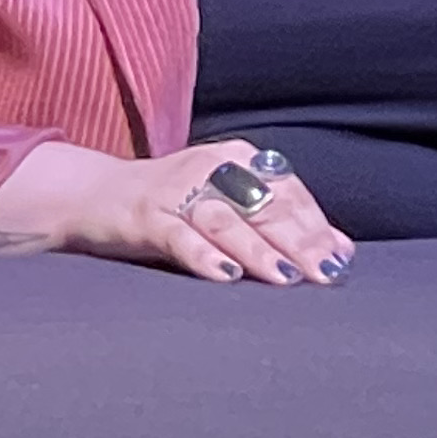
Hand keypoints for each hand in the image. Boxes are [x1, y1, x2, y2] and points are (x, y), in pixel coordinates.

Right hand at [0, 137, 354, 286]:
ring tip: (285, 278)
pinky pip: (177, 235)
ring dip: (257, 250)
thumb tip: (344, 249)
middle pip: (262, 206)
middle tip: (324, 275)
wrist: (93, 196)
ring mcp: (174, 190)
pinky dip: (202, 254)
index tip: (339, 262)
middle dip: (297, 242)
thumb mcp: (231, 207)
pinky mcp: (142, 215)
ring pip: (224, 220)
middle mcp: (209, 167)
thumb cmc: (174, 206)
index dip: (315, 227)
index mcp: (237, 159)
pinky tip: (224, 275)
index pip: (288, 192)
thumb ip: (284, 224)